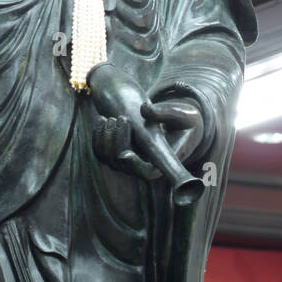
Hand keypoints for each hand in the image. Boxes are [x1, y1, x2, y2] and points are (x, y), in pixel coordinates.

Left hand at [89, 64, 204, 182]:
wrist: (179, 124)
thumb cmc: (183, 120)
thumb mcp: (180, 113)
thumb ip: (165, 112)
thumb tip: (144, 109)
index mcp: (164, 159)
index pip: (147, 172)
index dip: (135, 166)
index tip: (125, 154)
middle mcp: (145, 164)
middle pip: (123, 164)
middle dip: (117, 142)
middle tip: (121, 119)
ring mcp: (131, 161)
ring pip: (108, 159)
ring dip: (105, 139)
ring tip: (110, 118)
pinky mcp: (120, 153)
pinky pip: (101, 152)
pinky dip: (98, 137)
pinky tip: (102, 119)